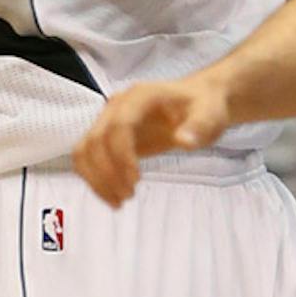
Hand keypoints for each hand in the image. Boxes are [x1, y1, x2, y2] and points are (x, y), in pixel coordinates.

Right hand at [74, 73, 231, 206]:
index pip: (119, 125)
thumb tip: (184, 141)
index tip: (136, 181)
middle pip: (96, 140)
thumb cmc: (203, 107)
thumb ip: (199, 127)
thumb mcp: (211, 115)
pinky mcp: (106, 135)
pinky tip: (112, 195)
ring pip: (84, 150)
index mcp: (141, 96)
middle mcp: (118, 105)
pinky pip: (87, 158)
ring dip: (96, 179)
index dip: (122, 155)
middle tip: (129, 196)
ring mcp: (108, 119)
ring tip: (119, 201)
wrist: (197, 102)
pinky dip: (93, 178)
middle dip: (108, 173)